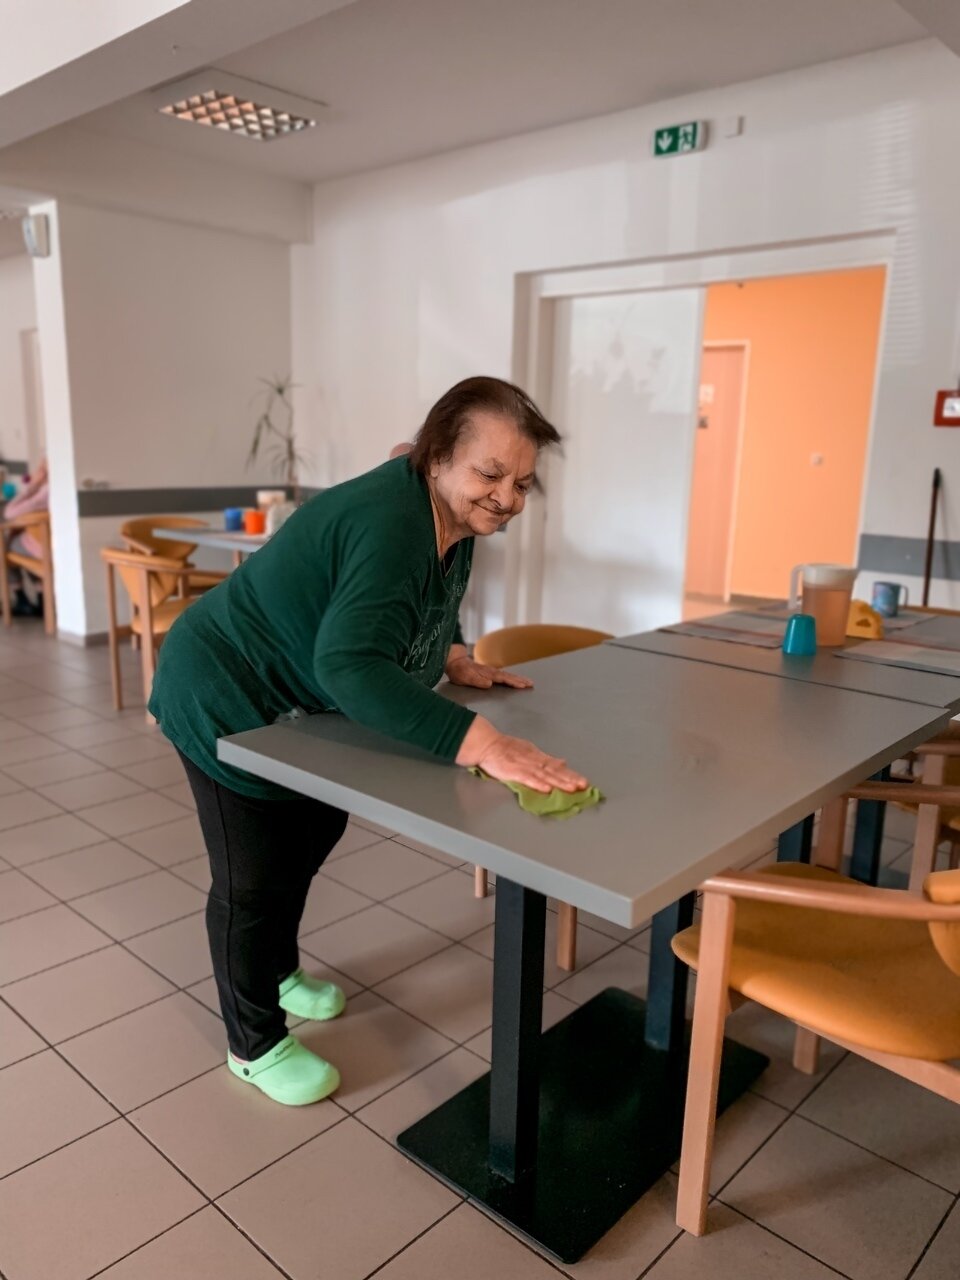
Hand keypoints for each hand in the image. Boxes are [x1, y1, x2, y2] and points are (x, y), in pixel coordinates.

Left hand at [446, 650, 532, 690]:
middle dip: (520, 680)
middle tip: (531, 684)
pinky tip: (515, 680)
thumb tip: (490, 684)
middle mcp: (491, 672)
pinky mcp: (489, 672)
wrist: (454, 661)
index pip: (503, 679)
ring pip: (507, 675)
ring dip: (517, 679)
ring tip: (528, 682)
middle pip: (508, 676)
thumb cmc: (458, 671)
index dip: (513, 682)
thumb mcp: (465, 677)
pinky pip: (503, 675)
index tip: (523, 686)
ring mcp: (490, 671)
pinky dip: (511, 678)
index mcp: (487, 674)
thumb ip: (476, 680)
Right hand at [456, 716, 587, 793]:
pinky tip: (547, 789)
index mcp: (537, 755)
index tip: (583, 781)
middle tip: (583, 785)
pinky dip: (537, 784)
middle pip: (554, 771)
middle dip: (569, 778)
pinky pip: (527, 778)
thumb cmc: (505, 748)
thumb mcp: (529, 750)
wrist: (486, 744)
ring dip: (559, 782)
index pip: (557, 766)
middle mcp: (533, 760)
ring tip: (572, 788)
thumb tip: (563, 762)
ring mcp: (523, 765)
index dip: (570, 774)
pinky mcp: (513, 771)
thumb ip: (545, 759)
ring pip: (544, 775)